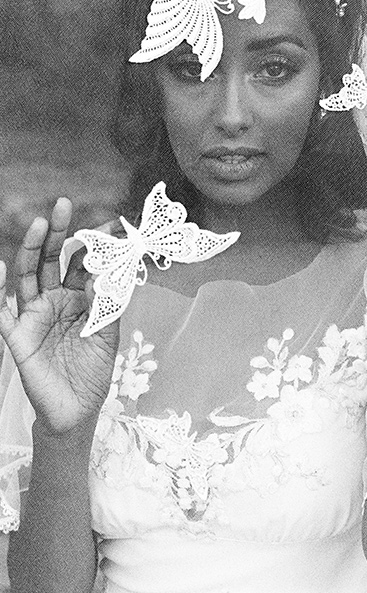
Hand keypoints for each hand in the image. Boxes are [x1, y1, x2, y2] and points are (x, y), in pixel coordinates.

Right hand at [0, 199, 119, 435]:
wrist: (77, 410)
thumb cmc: (93, 372)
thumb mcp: (107, 335)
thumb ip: (105, 305)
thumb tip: (102, 274)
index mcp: (78, 298)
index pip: (82, 264)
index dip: (93, 245)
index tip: (108, 223)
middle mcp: (54, 300)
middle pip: (51, 260)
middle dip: (56, 233)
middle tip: (62, 204)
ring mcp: (34, 315)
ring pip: (28, 275)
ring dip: (30, 250)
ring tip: (38, 224)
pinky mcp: (17, 335)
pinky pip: (2, 310)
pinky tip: (0, 267)